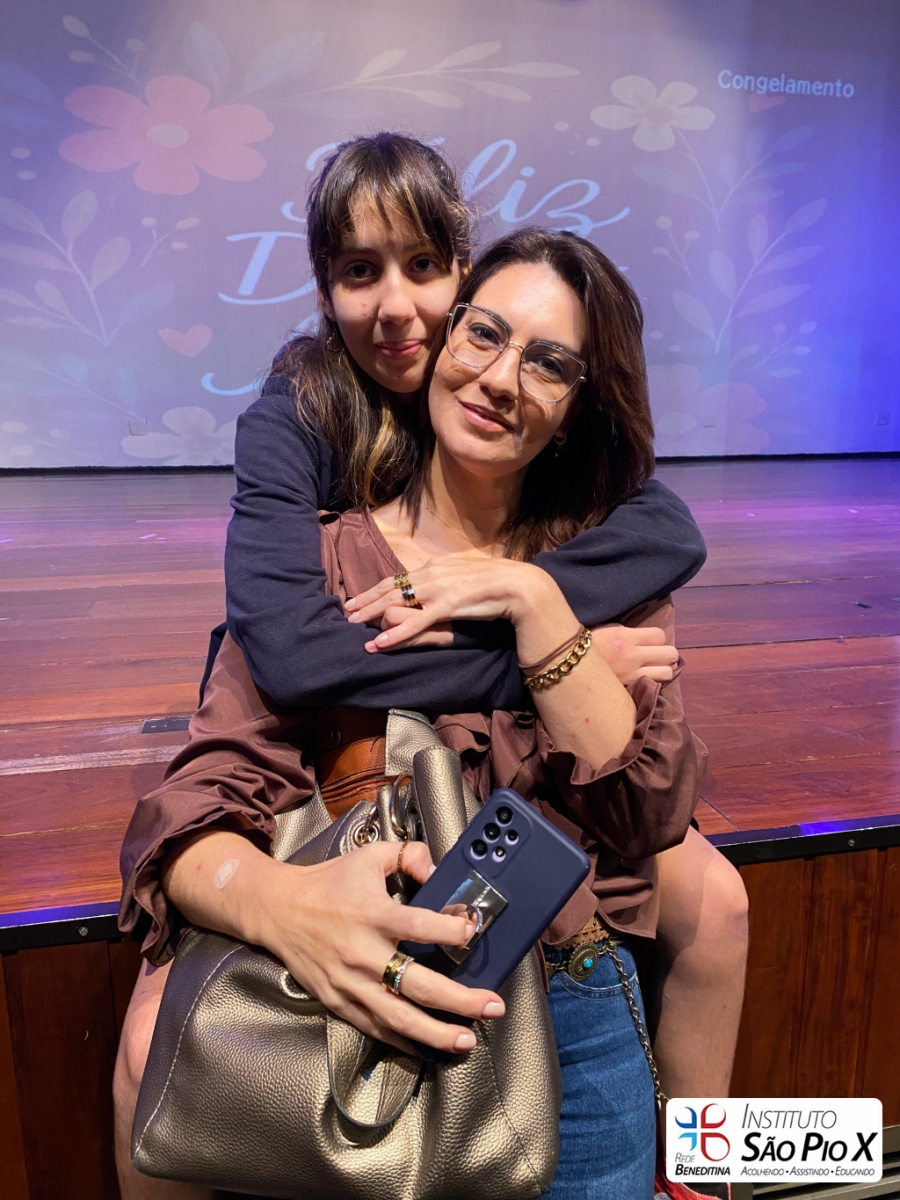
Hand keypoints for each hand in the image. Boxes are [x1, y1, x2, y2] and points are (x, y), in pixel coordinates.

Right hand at [258, 840, 504, 1054]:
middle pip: (418, 984)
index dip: (451, 931)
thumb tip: (440, 871)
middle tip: (492, 1006)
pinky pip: (375, 1027)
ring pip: (398, 1017)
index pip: (420, 926)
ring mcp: (350, 983)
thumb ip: (408, 855)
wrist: (277, 909)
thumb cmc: (328, 882)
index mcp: (372, 913)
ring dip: (436, 1032)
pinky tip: (428, 1047)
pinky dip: (403, 1041)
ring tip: (467, 1039)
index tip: (472, 932)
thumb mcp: (369, 855)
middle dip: (460, 1000)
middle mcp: (363, 952)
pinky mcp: (338, 1001)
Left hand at [345, 555, 538, 651]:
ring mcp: (438, 589)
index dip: (376, 589)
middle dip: (366, 600)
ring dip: (372, 614)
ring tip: (354, 624)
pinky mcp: (447, 606)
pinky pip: (415, 623)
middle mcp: (431, 573)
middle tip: (347, 611)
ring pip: (395, 602)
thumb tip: (437, 584)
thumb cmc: (498, 581)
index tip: (359, 598)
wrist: (519, 584)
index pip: (398, 578)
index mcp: (435, 566)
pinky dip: (395, 633)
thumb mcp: (466, 575)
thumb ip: (447, 579)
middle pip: (390, 588)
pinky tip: (380, 642)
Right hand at [592, 624, 678, 684]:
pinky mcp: (628, 689)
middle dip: (668, 654)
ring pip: (666, 673)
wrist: (566, 666)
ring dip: (663, 670)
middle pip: (670, 654)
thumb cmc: (585, 646)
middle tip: (659, 656)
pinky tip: (646, 682)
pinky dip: (652, 683)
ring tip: (655, 669)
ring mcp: (631, 674)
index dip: (657, 638)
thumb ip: (627, 634)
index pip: (660, 635)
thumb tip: (643, 638)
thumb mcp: (606, 631)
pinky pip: (652, 686)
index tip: (651, 642)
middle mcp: (633, 655)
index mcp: (626, 637)